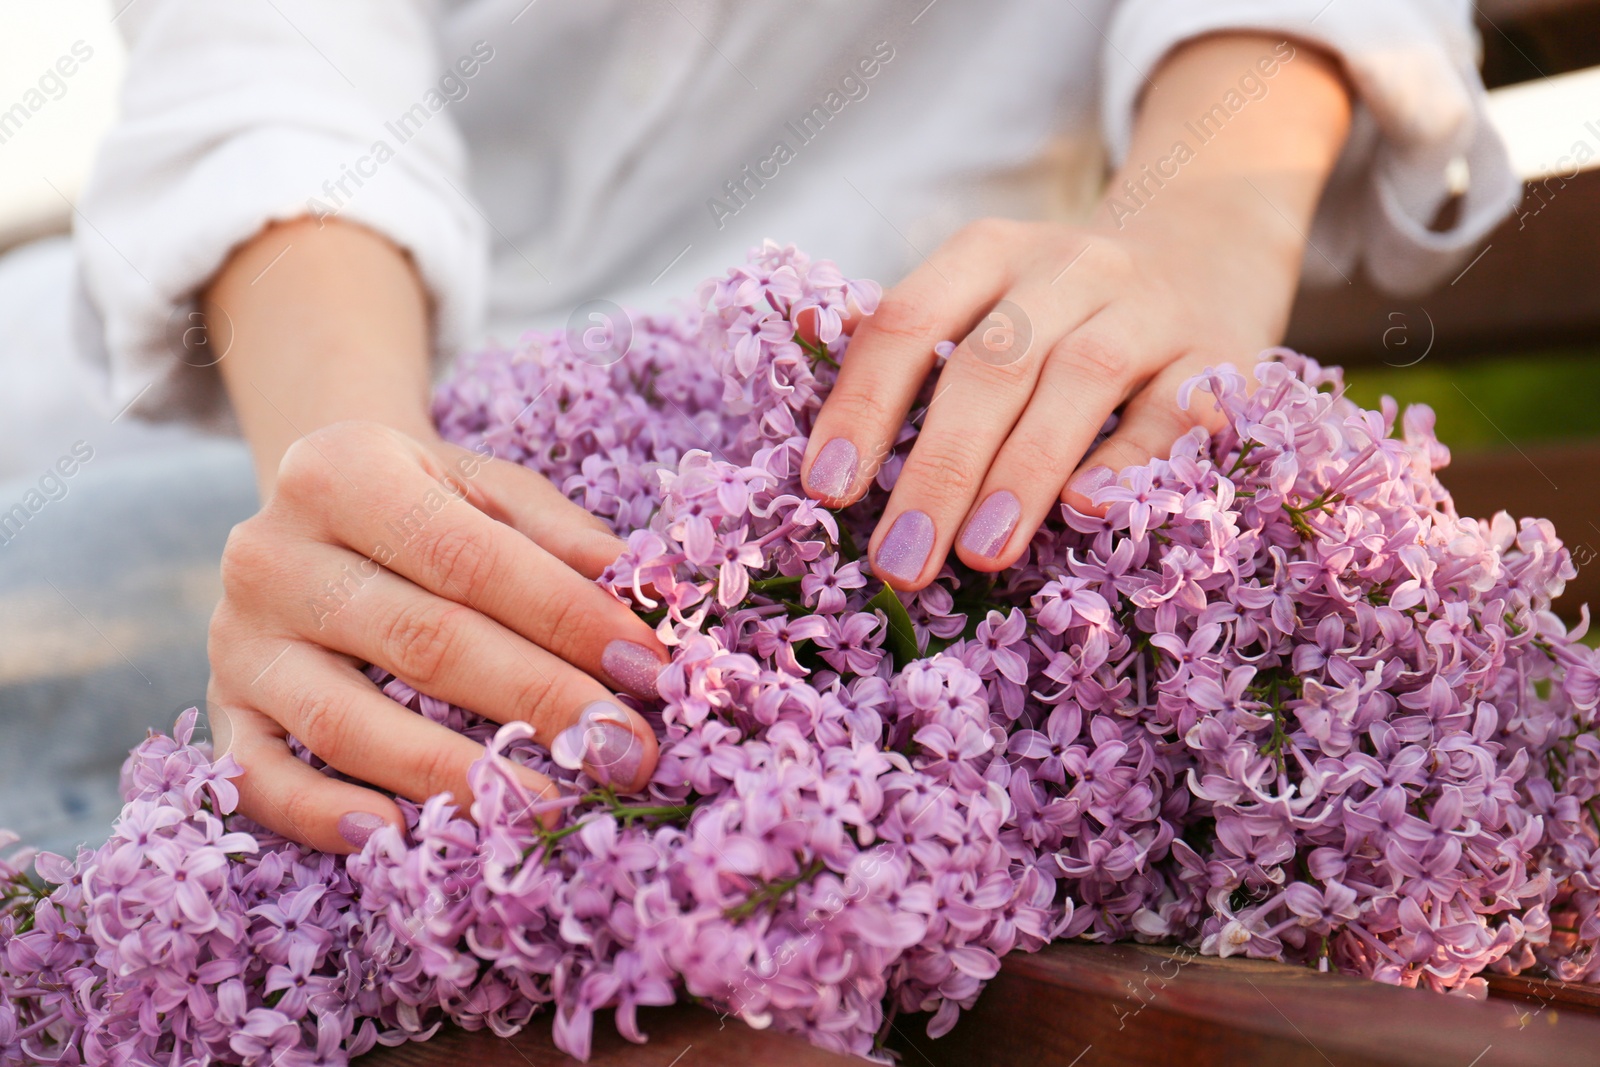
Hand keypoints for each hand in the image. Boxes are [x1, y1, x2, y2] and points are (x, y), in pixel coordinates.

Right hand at [207, 421, 665, 851]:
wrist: (317, 510)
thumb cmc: (428, 506)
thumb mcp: (491, 491)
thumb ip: (565, 537)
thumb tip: (648, 591)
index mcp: (343, 470)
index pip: (474, 559)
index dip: (568, 619)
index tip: (649, 668)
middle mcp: (271, 552)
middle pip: (424, 642)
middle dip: (539, 703)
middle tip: (626, 752)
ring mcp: (238, 638)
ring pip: (347, 721)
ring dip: (455, 774)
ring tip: (550, 808)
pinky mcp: (221, 708)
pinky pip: (261, 776)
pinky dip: (323, 815)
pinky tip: (396, 838)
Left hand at [801, 212, 1286, 587]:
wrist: (1208, 248)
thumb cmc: (1062, 310)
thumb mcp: (985, 298)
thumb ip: (914, 343)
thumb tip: (815, 370)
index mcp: (989, 253)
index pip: (910, 320)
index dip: (863, 404)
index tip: (827, 489)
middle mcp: (1068, 267)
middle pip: (993, 362)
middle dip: (939, 467)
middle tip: (900, 557)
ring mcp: (1149, 307)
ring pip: (1082, 378)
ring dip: (1023, 471)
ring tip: (979, 555)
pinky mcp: (1220, 356)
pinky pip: (1174, 408)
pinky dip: (1129, 460)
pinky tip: (1084, 511)